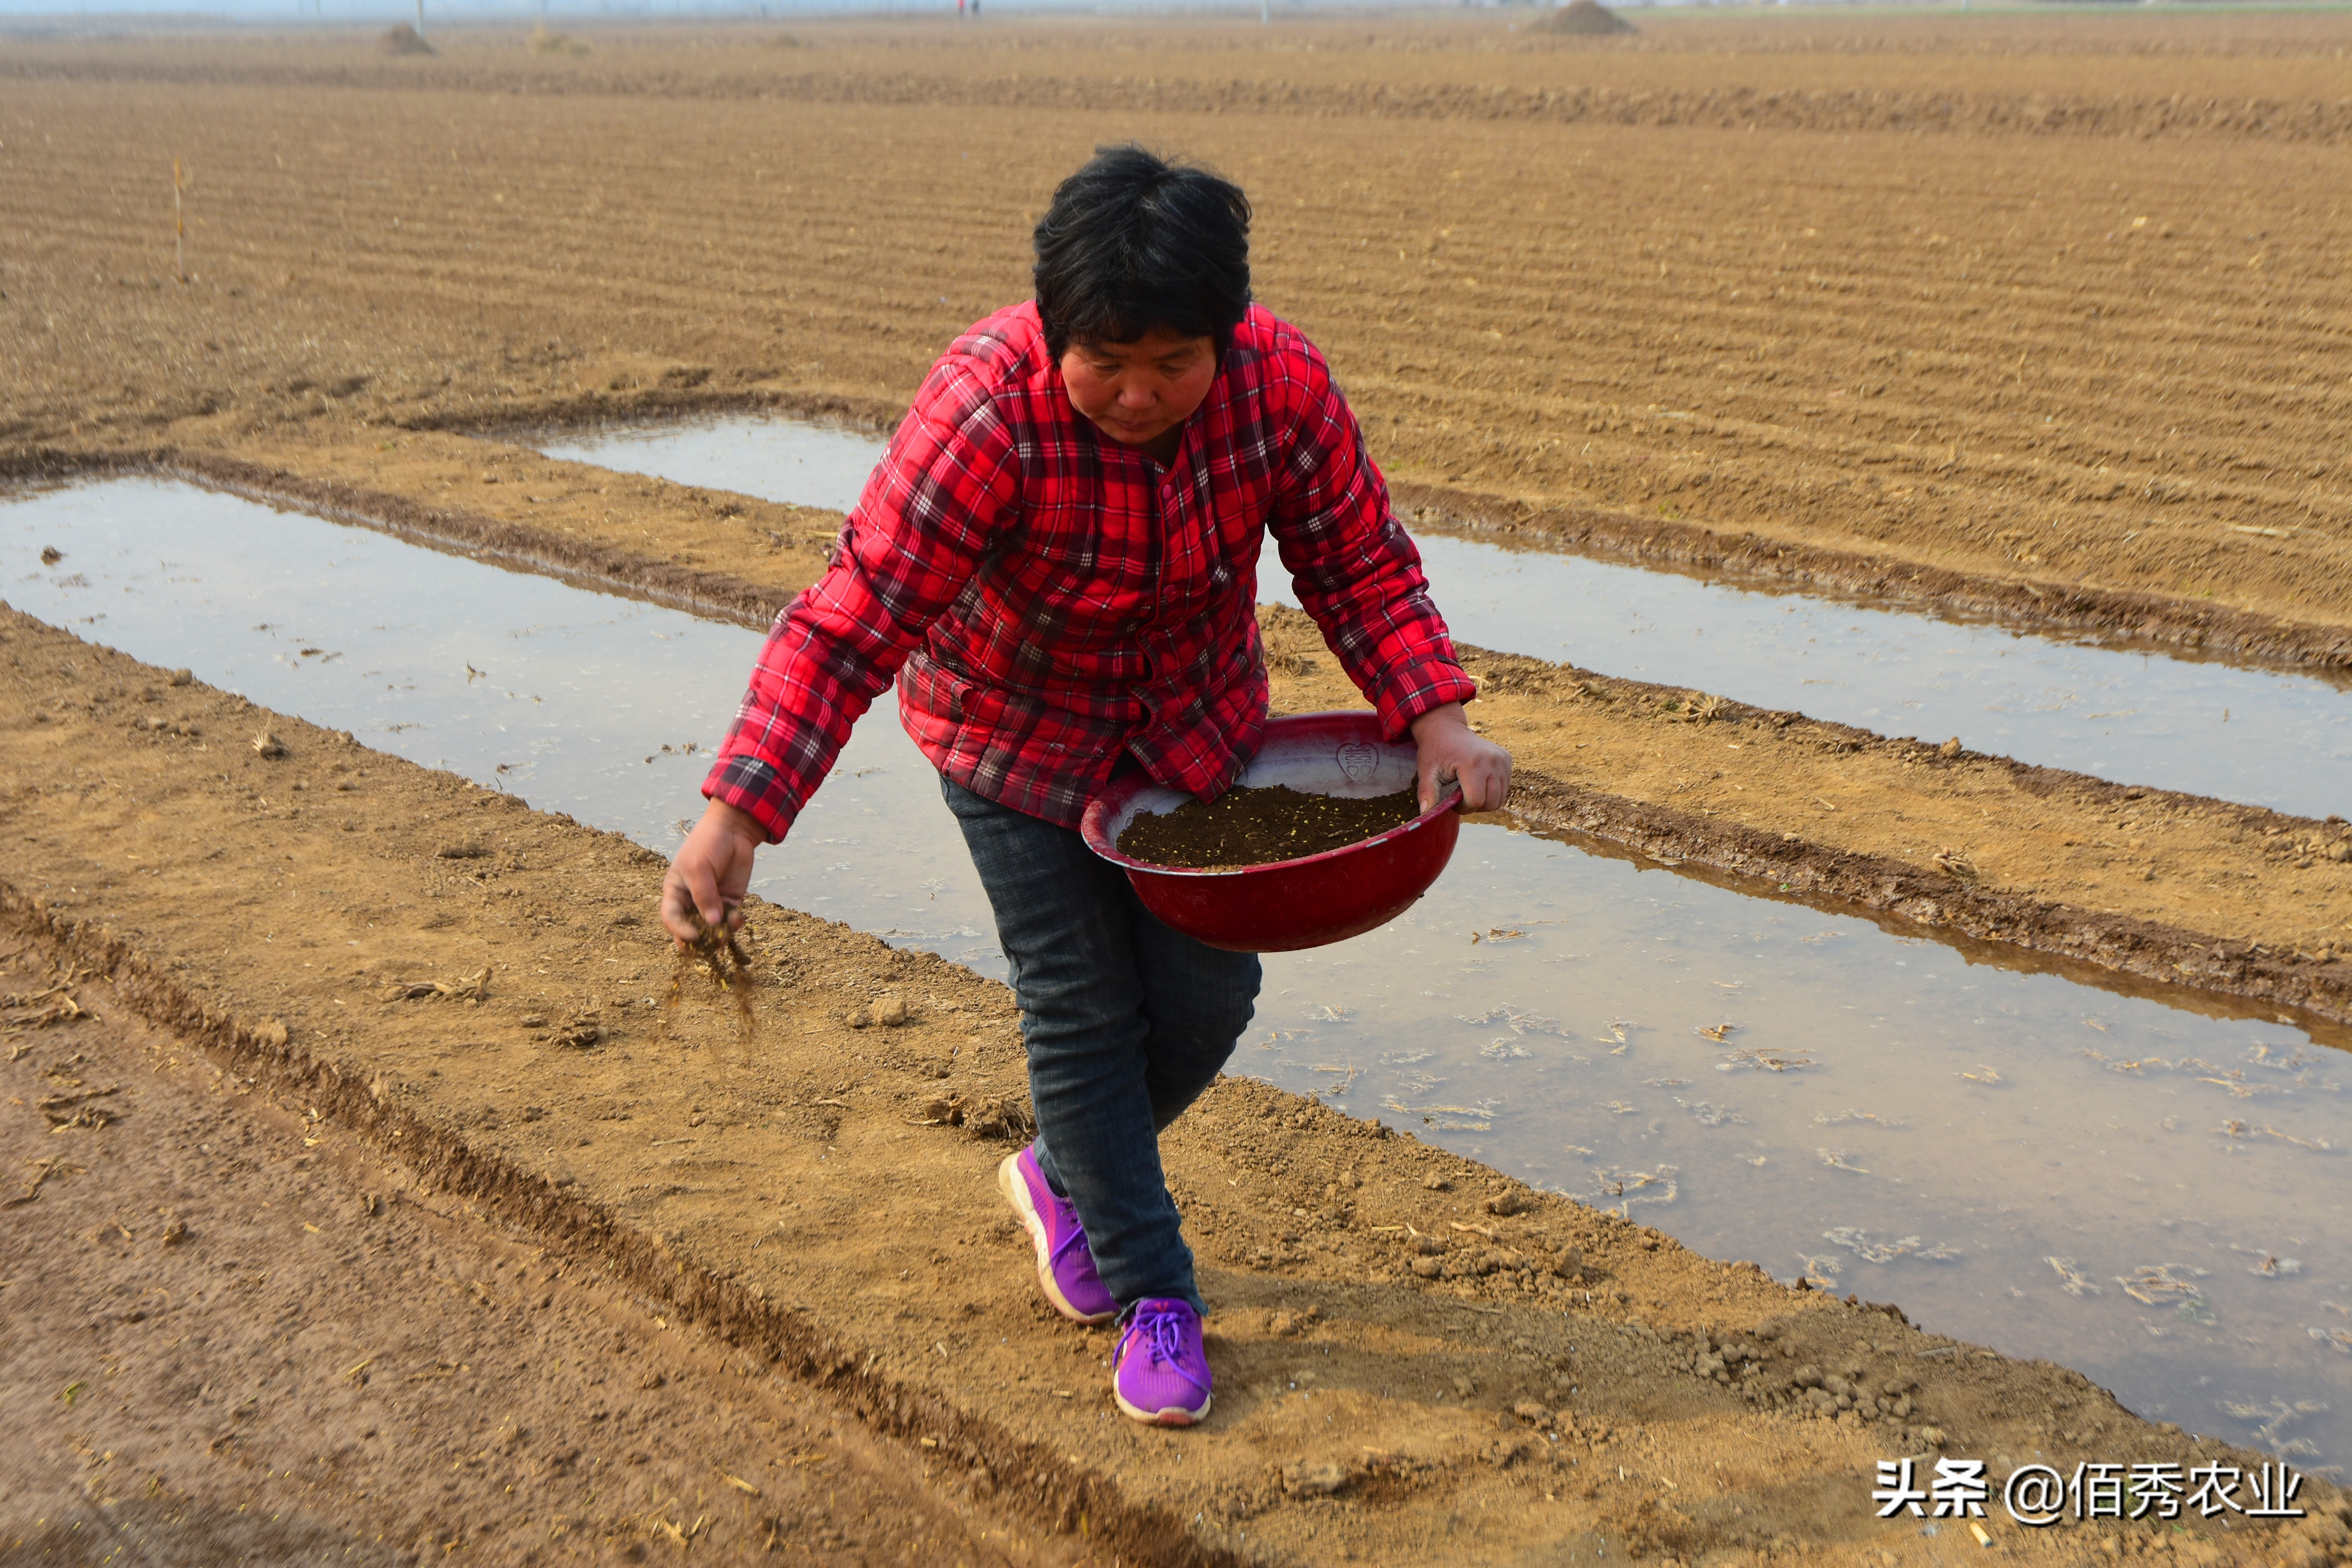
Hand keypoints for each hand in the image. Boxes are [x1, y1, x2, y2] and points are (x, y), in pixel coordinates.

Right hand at [660, 799, 767, 949]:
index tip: (694, 936)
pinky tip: (738, 918)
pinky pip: (730, 920)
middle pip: (691, 928)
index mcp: (675, 892)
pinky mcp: (730, 901)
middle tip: (710, 945)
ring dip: (719, 934)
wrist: (733, 830)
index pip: (671, 918)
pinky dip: (734, 923)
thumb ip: (704, 895)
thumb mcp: (699, 868)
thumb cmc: (707, 844)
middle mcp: (692, 901)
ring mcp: (712, 902)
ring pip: (712, 928)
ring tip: (726, 934)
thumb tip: (712, 923)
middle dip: (700, 940)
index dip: (679, 931)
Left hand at [1409, 702, 1511, 813]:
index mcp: (1472, 763)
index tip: (1453, 801)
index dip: (1463, 808)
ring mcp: (1502, 759)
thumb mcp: (1427, 772)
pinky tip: (1478, 781)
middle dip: (1475, 806)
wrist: (1446, 728)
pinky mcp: (1507, 759)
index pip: (1476, 801)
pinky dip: (1492, 791)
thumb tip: (1425, 815)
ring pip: (1500, 798)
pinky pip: (1504, 787)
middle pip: (1491, 803)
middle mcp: (1491, 760)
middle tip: (1460, 796)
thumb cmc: (1435, 751)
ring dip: (1485, 800)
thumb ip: (1427, 793)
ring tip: (1469, 789)